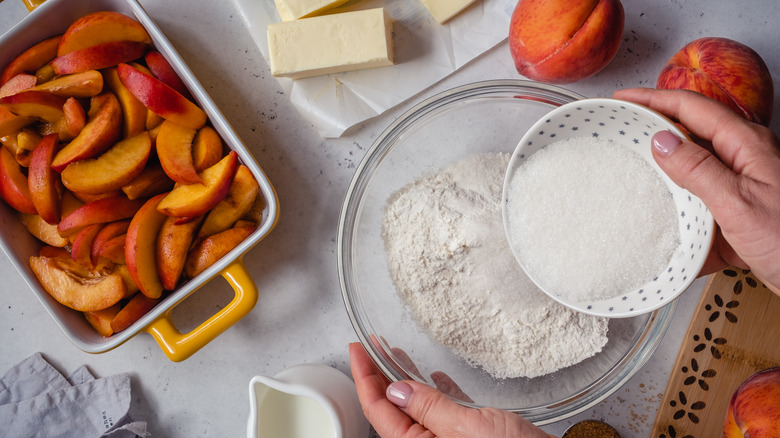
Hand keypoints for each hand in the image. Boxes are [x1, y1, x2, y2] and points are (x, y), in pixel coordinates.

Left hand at [349, 342, 553, 437]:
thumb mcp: (466, 428)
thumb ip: (428, 408)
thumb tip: (393, 388)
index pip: (378, 410)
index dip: (363, 377)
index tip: (356, 348)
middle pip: (392, 408)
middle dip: (378, 375)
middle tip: (368, 345)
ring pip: (416, 406)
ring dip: (403, 378)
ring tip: (393, 352)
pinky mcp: (469, 435)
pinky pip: (442, 411)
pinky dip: (434, 390)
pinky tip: (435, 375)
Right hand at [614, 88, 779, 295]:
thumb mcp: (738, 204)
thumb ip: (698, 171)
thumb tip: (660, 140)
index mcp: (746, 146)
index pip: (692, 108)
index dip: (654, 98)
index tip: (623, 99)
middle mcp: (744, 160)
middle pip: (691, 134)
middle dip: (655, 130)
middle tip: (620, 133)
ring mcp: (741, 187)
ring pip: (693, 171)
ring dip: (663, 175)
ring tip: (631, 177)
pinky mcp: (738, 214)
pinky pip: (700, 205)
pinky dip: (680, 214)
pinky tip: (664, 227)